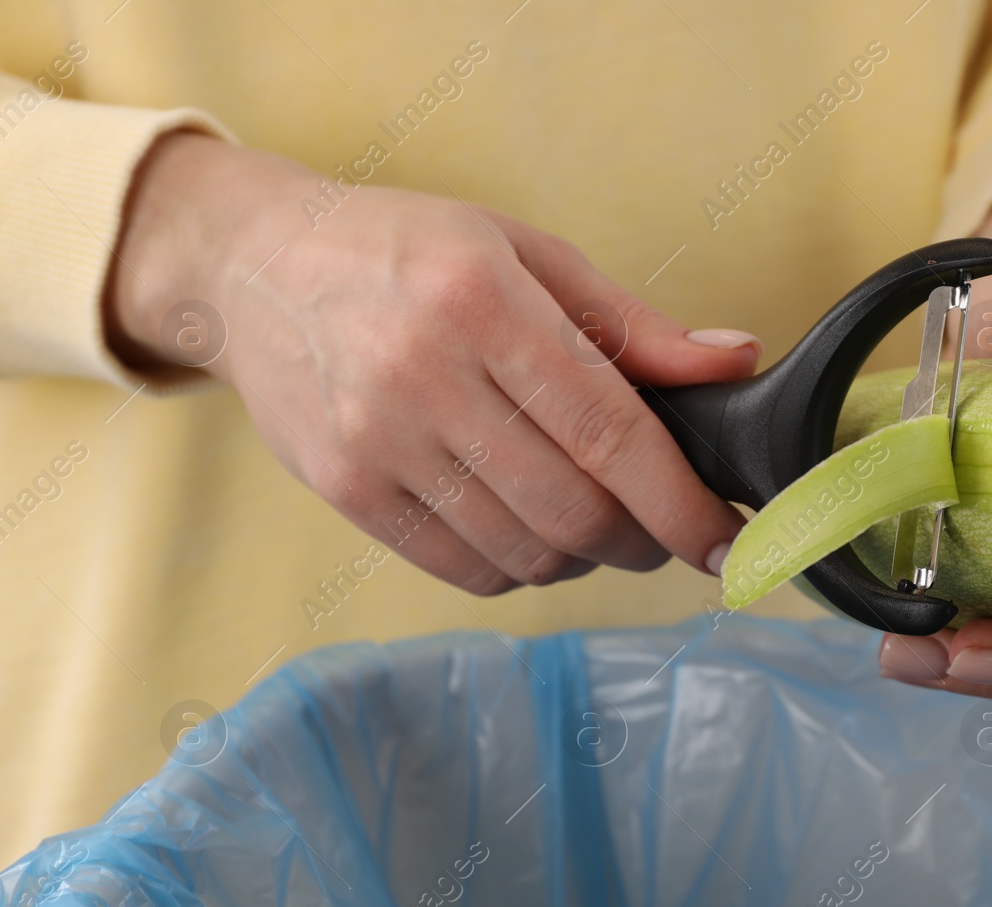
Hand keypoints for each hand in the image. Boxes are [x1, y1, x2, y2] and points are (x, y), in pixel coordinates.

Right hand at [107, 133, 759, 593]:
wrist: (257, 266)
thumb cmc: (408, 251)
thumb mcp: (526, 254)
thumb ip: (633, 324)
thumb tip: (735, 361)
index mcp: (483, 301)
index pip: (610, 433)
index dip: (681, 504)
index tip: (729, 545)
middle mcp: (423, 374)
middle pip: (574, 511)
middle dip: (645, 540)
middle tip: (667, 531)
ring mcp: (375, 441)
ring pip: (524, 553)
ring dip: (586, 558)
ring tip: (597, 523)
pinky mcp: (344, 490)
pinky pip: (465, 570)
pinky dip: (522, 569)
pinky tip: (532, 532)